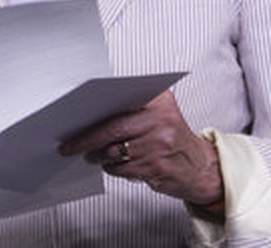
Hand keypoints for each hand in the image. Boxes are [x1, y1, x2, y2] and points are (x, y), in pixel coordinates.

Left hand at [58, 90, 222, 204]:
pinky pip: (123, 169)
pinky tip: (114, 164)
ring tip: (92, 155)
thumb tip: (93, 114)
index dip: (94, 114)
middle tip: (70, 146)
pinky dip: (113, 168)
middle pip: (113, 130)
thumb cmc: (174, 138)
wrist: (200, 167)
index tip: (75, 118)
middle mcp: (162, 121)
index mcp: (160, 101)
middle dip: (87, 140)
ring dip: (99, 156)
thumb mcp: (162, 113)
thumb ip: (134, 108)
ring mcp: (160, 146)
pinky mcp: (156, 168)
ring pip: (115, 152)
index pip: (119, 105)